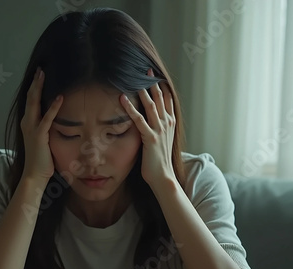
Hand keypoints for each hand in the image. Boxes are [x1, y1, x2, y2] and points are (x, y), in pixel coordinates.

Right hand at [20, 67, 62, 182]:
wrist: (34, 174)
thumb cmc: (41, 159)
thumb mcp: (43, 139)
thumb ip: (46, 128)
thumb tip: (57, 120)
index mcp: (28, 123)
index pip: (31, 101)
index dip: (34, 87)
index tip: (39, 75)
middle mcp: (27, 123)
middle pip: (30, 98)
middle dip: (35, 83)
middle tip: (40, 69)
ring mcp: (32, 128)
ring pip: (34, 103)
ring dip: (39, 88)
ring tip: (43, 75)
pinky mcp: (40, 135)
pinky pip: (47, 118)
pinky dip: (53, 108)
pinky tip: (60, 98)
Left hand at [120, 68, 175, 186]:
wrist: (163, 176)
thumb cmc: (160, 161)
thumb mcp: (161, 141)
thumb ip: (158, 129)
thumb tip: (151, 123)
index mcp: (170, 123)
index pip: (168, 100)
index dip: (162, 87)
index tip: (156, 75)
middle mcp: (167, 124)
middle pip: (160, 98)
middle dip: (153, 83)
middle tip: (147, 69)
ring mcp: (159, 130)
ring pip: (151, 105)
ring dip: (143, 91)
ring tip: (135, 78)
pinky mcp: (150, 138)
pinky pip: (138, 119)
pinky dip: (130, 108)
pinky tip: (122, 98)